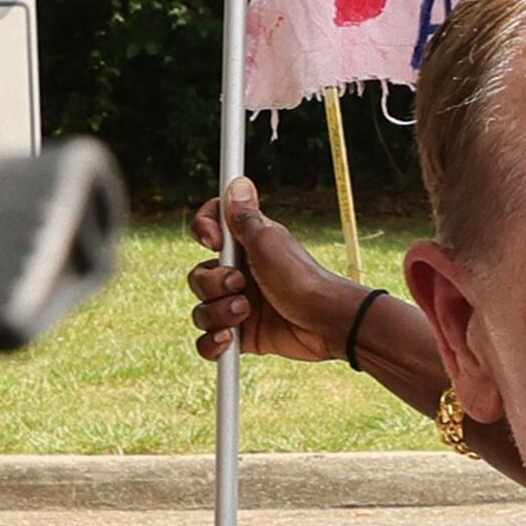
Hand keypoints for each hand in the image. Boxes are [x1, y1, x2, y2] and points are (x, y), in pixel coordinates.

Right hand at [188, 179, 368, 365]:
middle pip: (199, 276)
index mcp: (245, 246)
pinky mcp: (242, 334)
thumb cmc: (302, 279)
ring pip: (201, 309)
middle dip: (213, 284)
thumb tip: (238, 182)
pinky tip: (229, 340)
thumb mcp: (269, 243)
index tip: (214, 241)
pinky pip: (208, 340)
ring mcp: (239, 305)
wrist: (326, 324)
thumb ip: (244, 218)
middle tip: (241, 285)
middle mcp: (240, 274)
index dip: (204, 230)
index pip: (209, 228)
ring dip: (216, 313)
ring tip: (245, 313)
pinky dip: (212, 343)